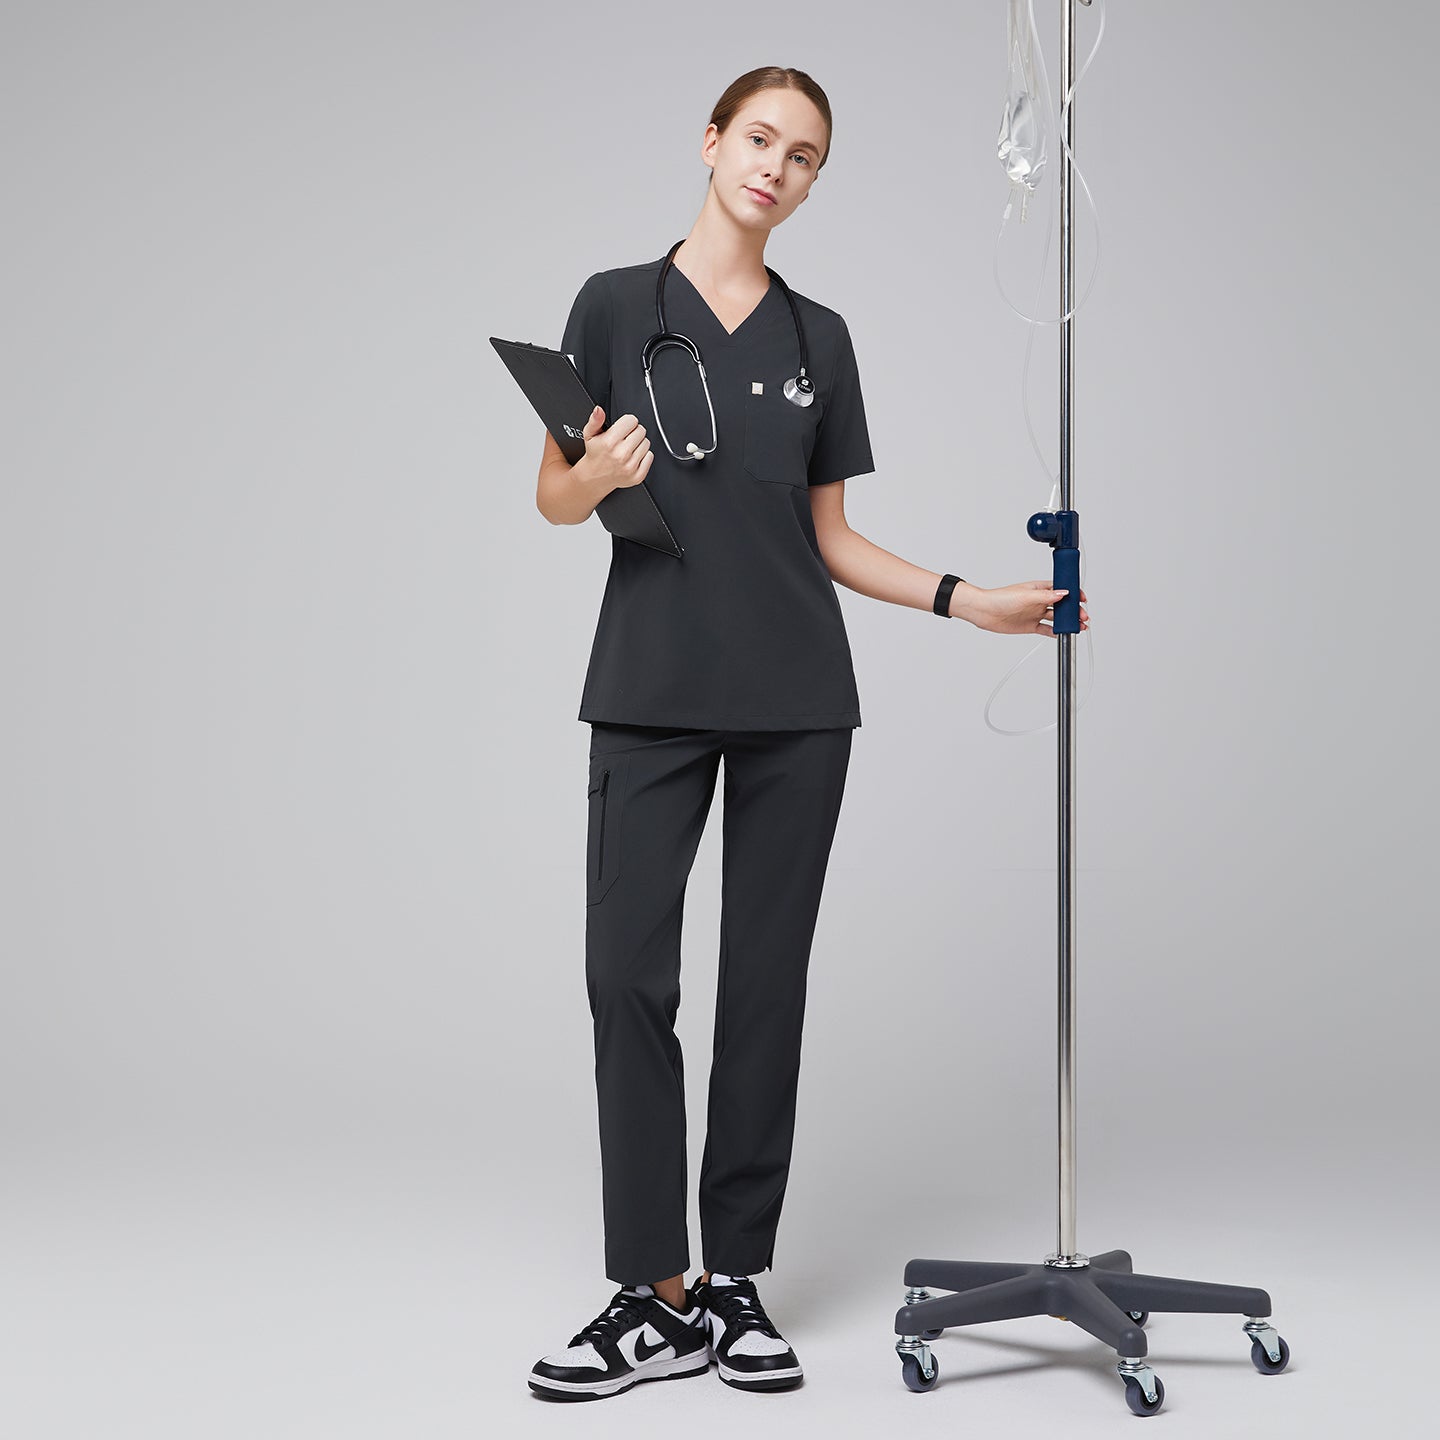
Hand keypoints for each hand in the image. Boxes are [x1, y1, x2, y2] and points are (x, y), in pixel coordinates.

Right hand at [573, 406, 652, 491]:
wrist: (595, 476)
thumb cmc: (595, 454)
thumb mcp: (590, 434)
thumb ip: (595, 420)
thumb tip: (598, 410)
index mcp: (610, 442)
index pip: (632, 420)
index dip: (627, 422)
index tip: (622, 428)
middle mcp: (621, 454)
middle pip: (641, 430)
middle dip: (633, 432)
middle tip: (624, 439)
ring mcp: (630, 466)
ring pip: (646, 443)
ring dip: (639, 443)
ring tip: (627, 448)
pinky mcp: (637, 475)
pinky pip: (650, 456)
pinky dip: (644, 456)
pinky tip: (632, 457)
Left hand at [962, 580, 1089, 636]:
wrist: (984, 612)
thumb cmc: (1000, 599)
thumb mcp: (1025, 596)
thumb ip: (1046, 596)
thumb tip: (1063, 593)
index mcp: (1039, 589)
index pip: (1061, 589)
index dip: (1073, 594)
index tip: (1082, 599)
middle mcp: (1039, 601)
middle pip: (1062, 605)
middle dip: (1074, 611)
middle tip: (1083, 617)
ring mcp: (1035, 614)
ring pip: (1056, 618)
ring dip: (1068, 622)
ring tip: (1078, 627)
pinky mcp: (1030, 626)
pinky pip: (1046, 629)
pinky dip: (1055, 631)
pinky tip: (1063, 634)